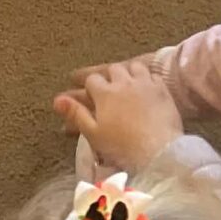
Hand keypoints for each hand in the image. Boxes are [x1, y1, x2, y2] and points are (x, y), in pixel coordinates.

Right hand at [52, 58, 183, 174]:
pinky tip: (146, 86)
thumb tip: (57, 100)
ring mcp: (145, 84)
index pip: (92, 80)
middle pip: (113, 69)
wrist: (159, 152)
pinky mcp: (163, 90)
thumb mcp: (93, 134)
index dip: (88, 86)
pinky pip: (153, 76)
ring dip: (128, 72)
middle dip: (107, 76)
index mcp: (105, 93)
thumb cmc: (122, 147)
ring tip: (126, 81)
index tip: (87, 94)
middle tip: (106, 85)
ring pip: (134, 68)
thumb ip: (76, 114)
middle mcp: (124, 82)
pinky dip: (147, 78)